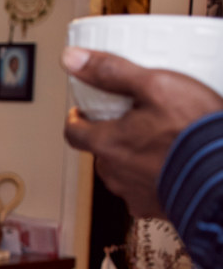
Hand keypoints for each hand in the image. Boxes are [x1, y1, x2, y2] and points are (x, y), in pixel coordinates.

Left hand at [62, 46, 222, 217]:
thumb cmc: (195, 133)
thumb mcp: (157, 86)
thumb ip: (112, 73)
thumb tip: (72, 59)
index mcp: (108, 144)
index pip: (74, 133)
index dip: (76, 120)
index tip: (81, 113)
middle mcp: (116, 174)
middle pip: (102, 152)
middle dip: (113, 137)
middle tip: (135, 121)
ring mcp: (136, 195)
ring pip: (124, 173)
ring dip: (135, 159)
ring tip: (162, 142)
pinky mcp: (158, 209)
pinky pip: (148, 191)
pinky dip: (156, 177)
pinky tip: (176, 164)